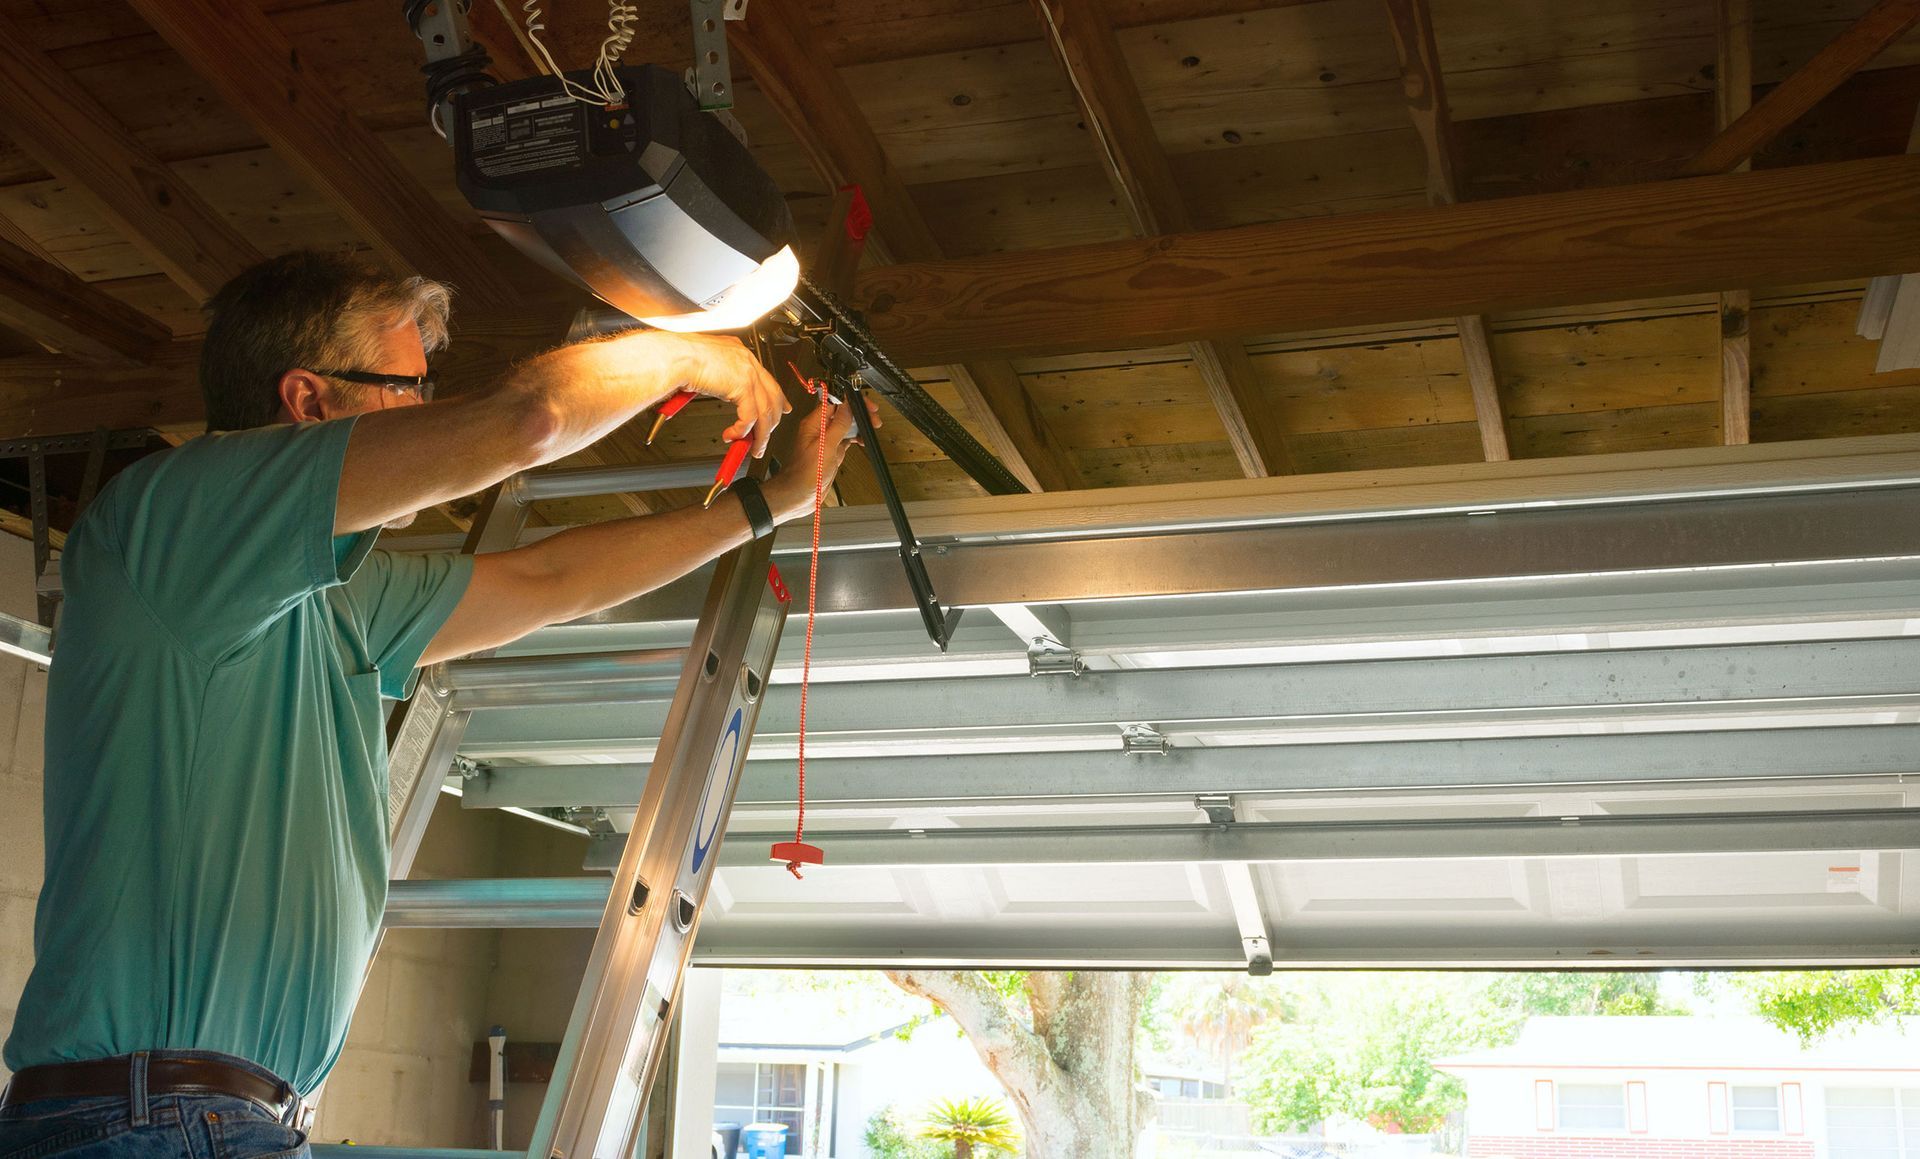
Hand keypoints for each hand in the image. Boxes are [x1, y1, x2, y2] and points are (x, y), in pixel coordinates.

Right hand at [651, 332, 790, 456]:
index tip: (782, 409)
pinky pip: (749, 416)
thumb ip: (718, 378)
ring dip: (759, 435)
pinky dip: (741, 431)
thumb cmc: (678, 359)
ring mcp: (747, 372)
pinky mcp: (742, 385)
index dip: (777, 398)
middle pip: (772, 396)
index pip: (766, 379)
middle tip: (764, 439)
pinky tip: (732, 435)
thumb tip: (721, 391)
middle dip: (772, 422)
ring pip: (764, 411)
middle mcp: (746, 360)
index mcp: (739, 352)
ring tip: (753, 449)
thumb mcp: (705, 366)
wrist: (672, 356)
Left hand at [764, 395, 881, 522]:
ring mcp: (826, 441)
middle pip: (842, 413)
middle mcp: (819, 430)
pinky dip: (856, 438)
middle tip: (873, 417)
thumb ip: (838, 426)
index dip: (851, 402)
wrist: (799, 495)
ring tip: (872, 427)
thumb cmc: (804, 474)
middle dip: (859, 413)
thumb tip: (847, 407)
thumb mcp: (825, 447)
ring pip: (846, 426)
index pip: (835, 403)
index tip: (865, 405)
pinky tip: (862, 441)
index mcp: (814, 424)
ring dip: (859, 425)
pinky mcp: (831, 452)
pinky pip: (845, 440)